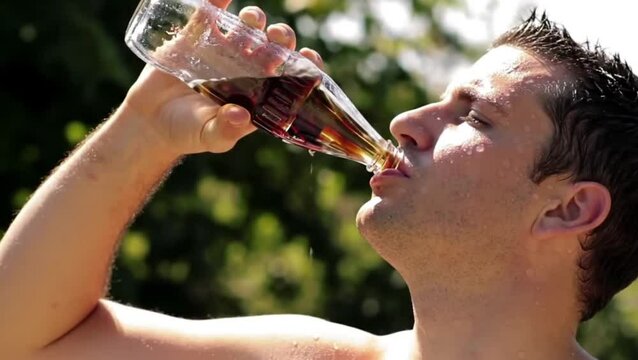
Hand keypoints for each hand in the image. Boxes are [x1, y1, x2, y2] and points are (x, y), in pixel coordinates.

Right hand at [123, 0, 323, 155]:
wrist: (151, 122)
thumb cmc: (188, 133)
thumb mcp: (211, 137)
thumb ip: (226, 130)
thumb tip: (240, 116)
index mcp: (259, 93)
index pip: (291, 76)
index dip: (304, 65)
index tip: (309, 57)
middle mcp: (247, 69)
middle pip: (274, 46)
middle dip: (282, 37)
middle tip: (277, 38)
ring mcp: (224, 51)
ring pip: (248, 27)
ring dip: (255, 19)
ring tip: (251, 21)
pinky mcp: (198, 37)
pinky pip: (211, 13)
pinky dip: (218, 0)